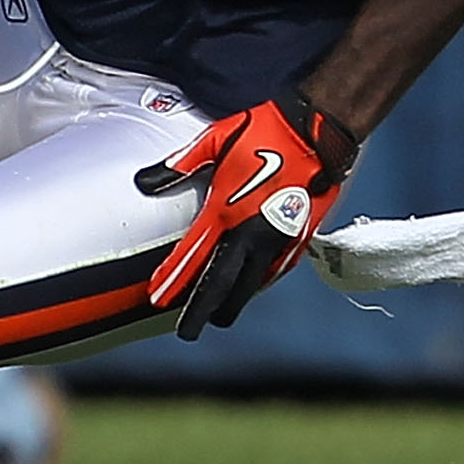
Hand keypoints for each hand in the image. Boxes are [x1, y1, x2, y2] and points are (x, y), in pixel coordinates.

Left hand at [135, 96, 358, 336]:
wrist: (318, 132)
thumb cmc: (265, 132)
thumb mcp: (216, 139)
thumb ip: (180, 165)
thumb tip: (144, 182)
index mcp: (225, 210)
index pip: (192, 256)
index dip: (173, 280)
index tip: (157, 299)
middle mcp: (249, 233)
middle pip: (221, 284)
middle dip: (203, 311)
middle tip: (188, 331)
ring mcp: (276, 239)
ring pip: (250, 285)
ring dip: (232, 303)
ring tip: (219, 316)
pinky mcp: (298, 238)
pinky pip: (273, 271)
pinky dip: (257, 284)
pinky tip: (251, 288)